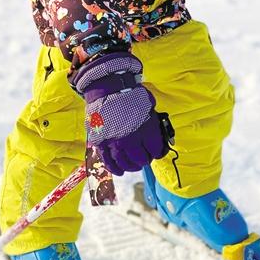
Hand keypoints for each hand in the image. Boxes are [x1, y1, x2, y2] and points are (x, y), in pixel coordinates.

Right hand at [73, 53, 169, 175]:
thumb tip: (158, 131)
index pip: (155, 150)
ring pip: (125, 164)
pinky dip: (115, 169)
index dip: (158, 151)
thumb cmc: (130, 94)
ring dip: (131, 166)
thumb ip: (153, 120)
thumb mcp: (149, 105)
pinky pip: (108, 162)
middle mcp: (131, 140)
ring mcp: (114, 143)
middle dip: (145, 159)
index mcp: (145, 130)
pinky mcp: (101, 143)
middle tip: (144, 156)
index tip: (156, 150)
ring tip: (134, 164)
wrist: (107, 87)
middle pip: (141, 160)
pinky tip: (120, 171)